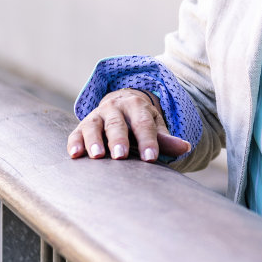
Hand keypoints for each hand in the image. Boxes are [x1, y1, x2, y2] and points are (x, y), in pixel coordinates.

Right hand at [66, 89, 190, 163]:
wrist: (121, 104)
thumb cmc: (140, 121)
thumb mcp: (155, 125)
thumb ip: (166, 139)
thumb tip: (186, 147)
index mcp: (137, 106)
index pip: (143, 124)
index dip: (147, 141)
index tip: (150, 158)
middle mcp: (115, 108)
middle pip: (117, 123)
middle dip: (119, 139)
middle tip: (121, 156)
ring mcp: (97, 115)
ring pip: (94, 125)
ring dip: (94, 140)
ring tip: (97, 156)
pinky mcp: (82, 125)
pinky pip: (76, 133)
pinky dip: (75, 143)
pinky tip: (75, 155)